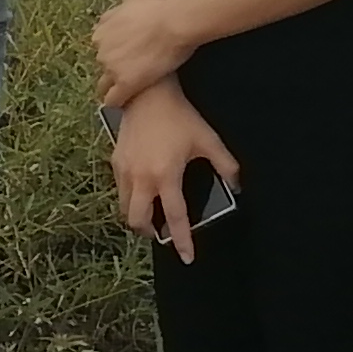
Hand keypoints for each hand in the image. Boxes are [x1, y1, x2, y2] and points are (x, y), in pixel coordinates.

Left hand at [91, 0, 198, 108]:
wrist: (172, 24)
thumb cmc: (156, 13)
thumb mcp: (124, 8)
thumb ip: (109, 19)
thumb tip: (99, 26)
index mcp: (100, 36)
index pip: (101, 54)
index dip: (113, 59)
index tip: (123, 63)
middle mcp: (101, 53)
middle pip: (103, 69)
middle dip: (114, 73)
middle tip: (131, 76)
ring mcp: (111, 69)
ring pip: (105, 86)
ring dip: (116, 88)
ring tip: (130, 92)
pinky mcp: (125, 84)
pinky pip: (112, 100)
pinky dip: (118, 102)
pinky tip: (126, 104)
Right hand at [110, 80, 243, 262]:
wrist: (148, 95)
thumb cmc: (180, 116)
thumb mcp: (208, 140)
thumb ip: (226, 166)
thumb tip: (236, 186)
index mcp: (166, 176)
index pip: (174, 217)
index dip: (181, 240)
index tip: (186, 256)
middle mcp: (141, 177)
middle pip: (138, 220)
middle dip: (150, 232)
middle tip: (162, 232)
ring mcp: (125, 170)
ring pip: (125, 207)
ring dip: (138, 216)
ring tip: (151, 213)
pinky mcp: (116, 161)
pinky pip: (120, 189)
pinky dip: (131, 197)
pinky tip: (143, 190)